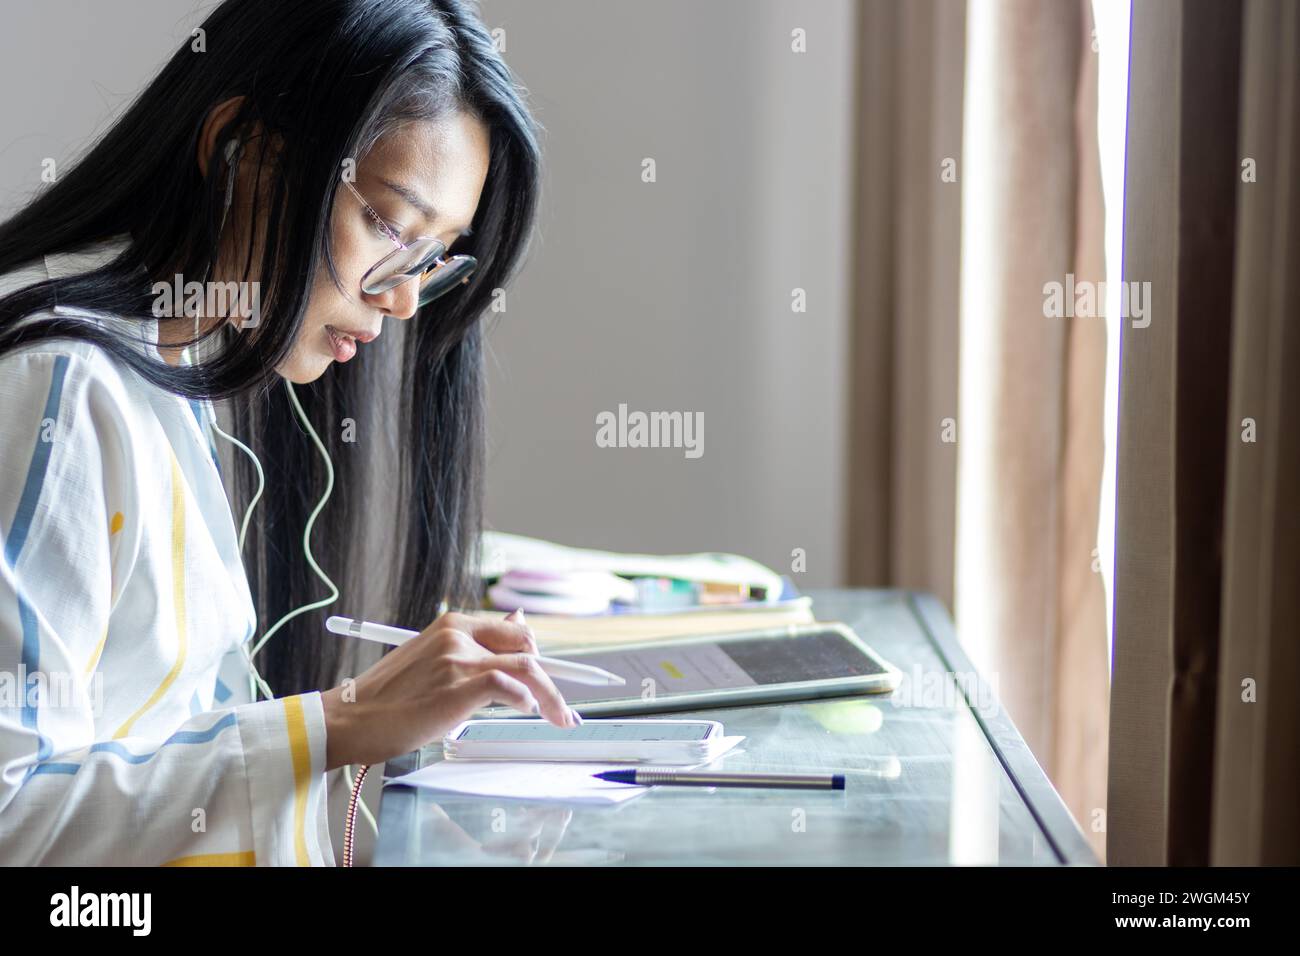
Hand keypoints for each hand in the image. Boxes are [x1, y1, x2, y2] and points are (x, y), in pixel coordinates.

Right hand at [320, 608, 575, 769]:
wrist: (350, 719)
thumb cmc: (388, 698)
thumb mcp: (432, 660)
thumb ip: (472, 646)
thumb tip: (518, 624)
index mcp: (450, 624)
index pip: (512, 629)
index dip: (536, 653)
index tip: (550, 676)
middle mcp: (457, 636)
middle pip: (526, 645)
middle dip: (550, 675)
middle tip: (556, 703)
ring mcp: (458, 660)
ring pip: (527, 666)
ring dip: (551, 695)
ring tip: (560, 717)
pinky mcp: (457, 687)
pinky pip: (509, 687)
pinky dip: (526, 700)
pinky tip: (525, 712)